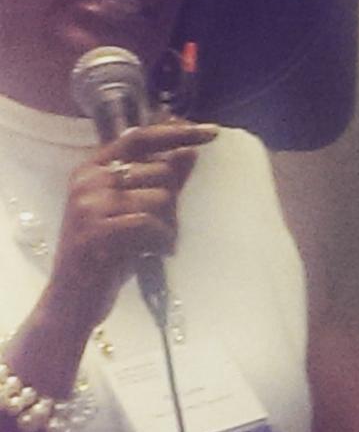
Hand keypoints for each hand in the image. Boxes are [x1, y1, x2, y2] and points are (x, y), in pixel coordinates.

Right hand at [44, 120, 217, 330]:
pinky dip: (161, 241)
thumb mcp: (138, 211)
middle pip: (161, 171)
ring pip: (161, 198)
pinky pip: (150, 223)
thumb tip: (191, 150)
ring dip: (169, 226)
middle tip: (163, 229)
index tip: (213, 132)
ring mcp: (89, 204)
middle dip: (174, 203)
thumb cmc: (110, 253)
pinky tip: (154, 253)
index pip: (142, 137)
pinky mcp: (95, 231)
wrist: (73, 299)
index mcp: (95, 168)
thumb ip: (163, 180)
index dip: (178, 133)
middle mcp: (89, 179)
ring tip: (154, 245)